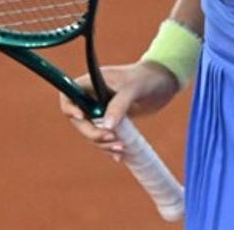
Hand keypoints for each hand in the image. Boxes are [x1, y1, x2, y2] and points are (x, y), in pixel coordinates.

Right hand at [58, 62, 178, 162]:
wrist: (165, 82)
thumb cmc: (147, 77)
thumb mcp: (132, 89)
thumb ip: (119, 105)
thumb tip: (107, 126)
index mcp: (91, 82)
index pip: (68, 94)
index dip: (69, 108)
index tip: (81, 118)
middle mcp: (93, 96)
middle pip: (79, 120)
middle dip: (92, 132)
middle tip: (110, 138)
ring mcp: (102, 110)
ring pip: (92, 132)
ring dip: (102, 143)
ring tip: (121, 148)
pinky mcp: (113, 121)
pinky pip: (105, 137)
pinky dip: (110, 147)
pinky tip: (120, 154)